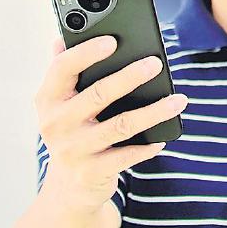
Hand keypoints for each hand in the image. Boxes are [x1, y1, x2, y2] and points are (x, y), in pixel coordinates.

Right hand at [33, 34, 185, 211]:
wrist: (68, 188)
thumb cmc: (71, 132)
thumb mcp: (60, 104)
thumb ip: (63, 73)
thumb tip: (61, 39)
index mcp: (48, 99)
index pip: (62, 68)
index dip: (86, 52)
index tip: (112, 41)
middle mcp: (56, 124)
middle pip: (98, 94)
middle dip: (130, 76)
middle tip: (155, 64)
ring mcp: (73, 149)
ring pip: (121, 125)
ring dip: (153, 111)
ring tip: (178, 100)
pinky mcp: (92, 172)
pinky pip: (127, 155)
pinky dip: (147, 146)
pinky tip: (163, 137)